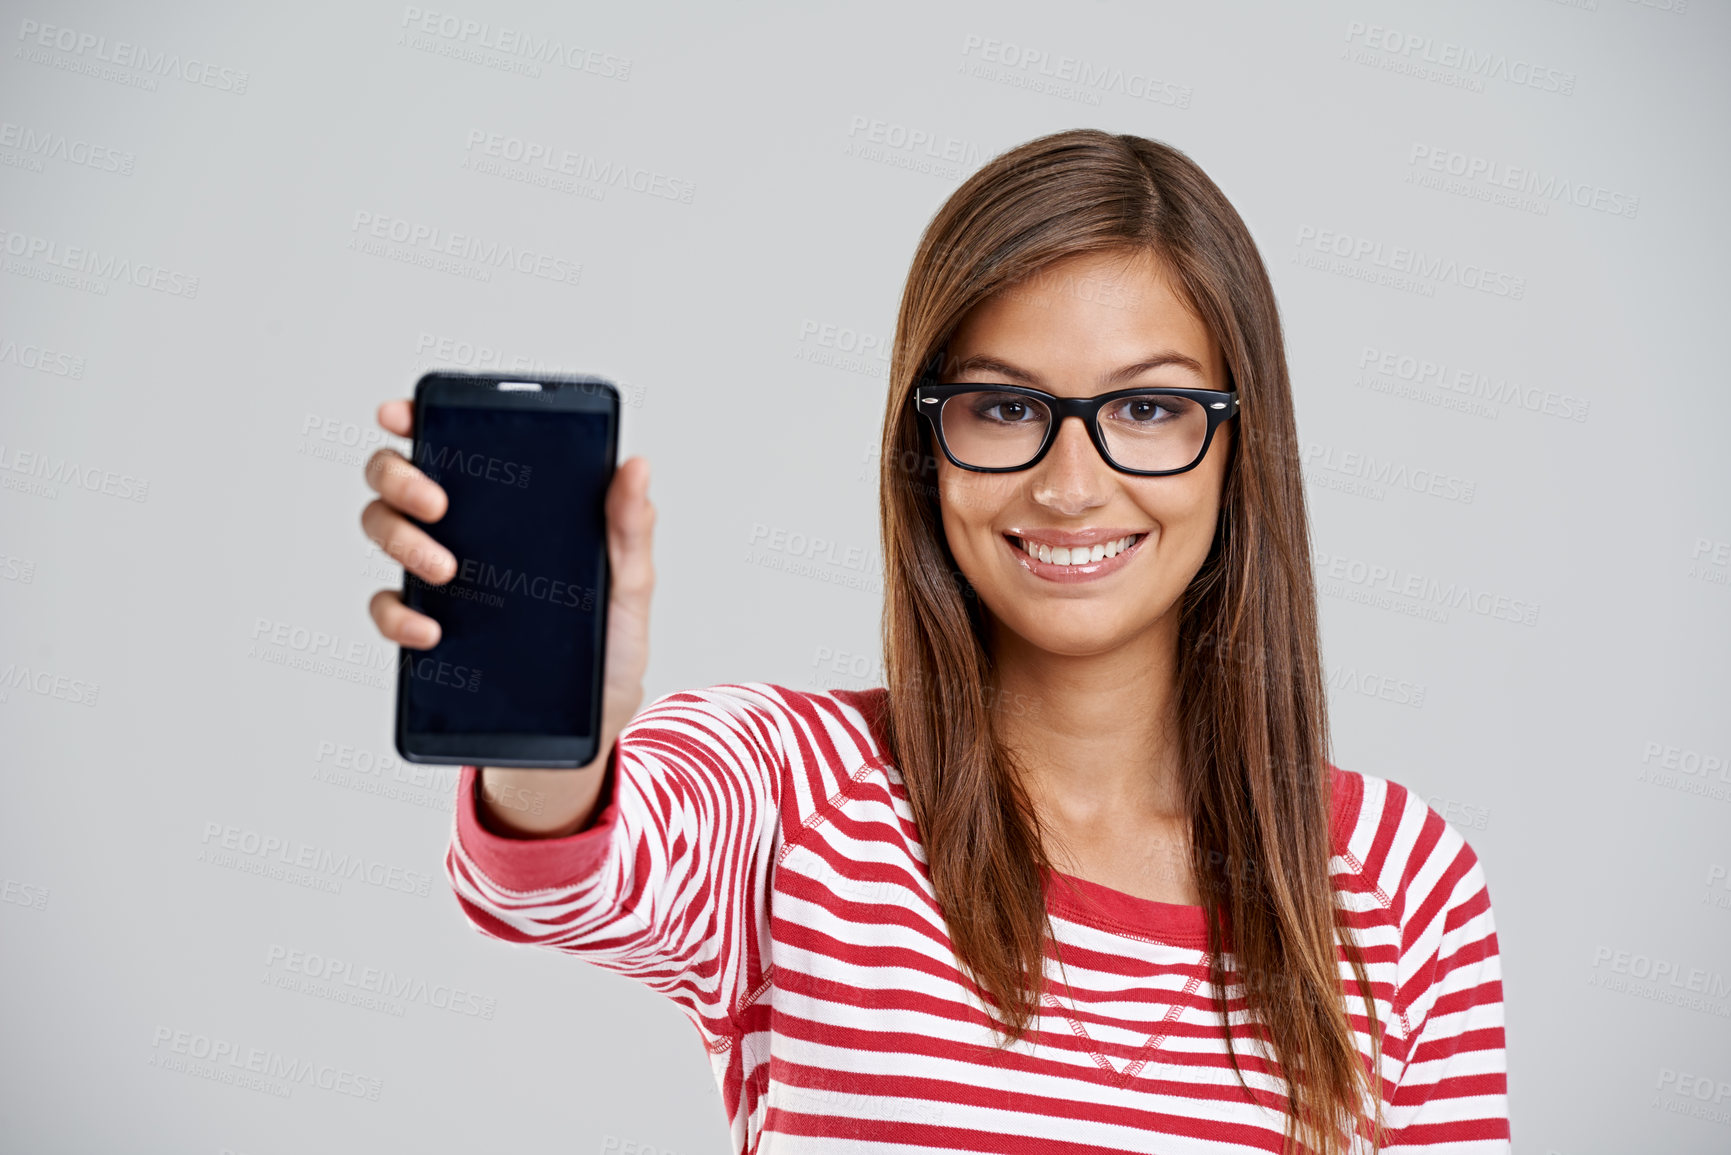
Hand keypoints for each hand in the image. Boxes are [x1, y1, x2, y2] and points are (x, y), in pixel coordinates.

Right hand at [359, 398, 654, 785]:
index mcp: (513, 507)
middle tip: (438, 502)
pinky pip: (386, 607)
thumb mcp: (629, 588)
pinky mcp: (425, 630)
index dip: (420, 418)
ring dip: (400, 539)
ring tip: (446, 568)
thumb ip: (629, 529)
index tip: (402, 413)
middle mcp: (467, 532)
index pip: (457, 445)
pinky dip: (396, 613)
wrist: (587, 733)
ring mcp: (440, 579)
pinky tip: (431, 630)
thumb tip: (635, 465)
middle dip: (401, 475)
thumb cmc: (609, 650)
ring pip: (381, 529)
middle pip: (399, 477)